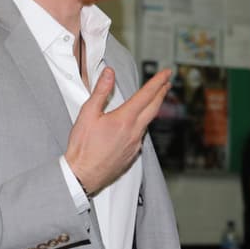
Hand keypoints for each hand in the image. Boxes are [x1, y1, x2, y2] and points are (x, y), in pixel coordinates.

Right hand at [65, 68, 171, 195]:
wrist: (83, 175)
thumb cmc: (82, 148)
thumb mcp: (87, 114)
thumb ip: (100, 91)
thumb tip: (109, 74)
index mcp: (124, 119)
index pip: (146, 95)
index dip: (158, 81)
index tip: (166, 73)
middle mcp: (134, 132)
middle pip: (154, 108)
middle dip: (162, 93)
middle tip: (167, 83)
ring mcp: (135, 144)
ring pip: (147, 122)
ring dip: (152, 109)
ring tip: (153, 100)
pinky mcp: (132, 154)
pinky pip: (140, 136)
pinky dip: (141, 125)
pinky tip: (136, 124)